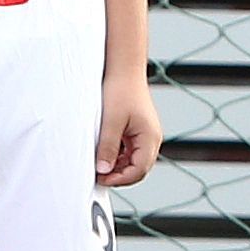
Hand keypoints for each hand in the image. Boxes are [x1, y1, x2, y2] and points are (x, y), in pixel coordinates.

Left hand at [98, 70, 162, 190]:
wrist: (124, 71)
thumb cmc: (119, 92)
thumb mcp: (111, 121)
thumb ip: (107, 147)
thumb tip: (103, 171)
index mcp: (150, 138)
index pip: (139, 170)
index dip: (120, 179)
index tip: (100, 179)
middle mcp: (152, 139)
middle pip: (138, 169)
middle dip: (119, 176)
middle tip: (97, 176)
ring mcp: (146, 136)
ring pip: (133, 161)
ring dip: (117, 167)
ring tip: (98, 165)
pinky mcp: (137, 131)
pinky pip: (129, 152)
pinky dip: (117, 156)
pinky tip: (103, 153)